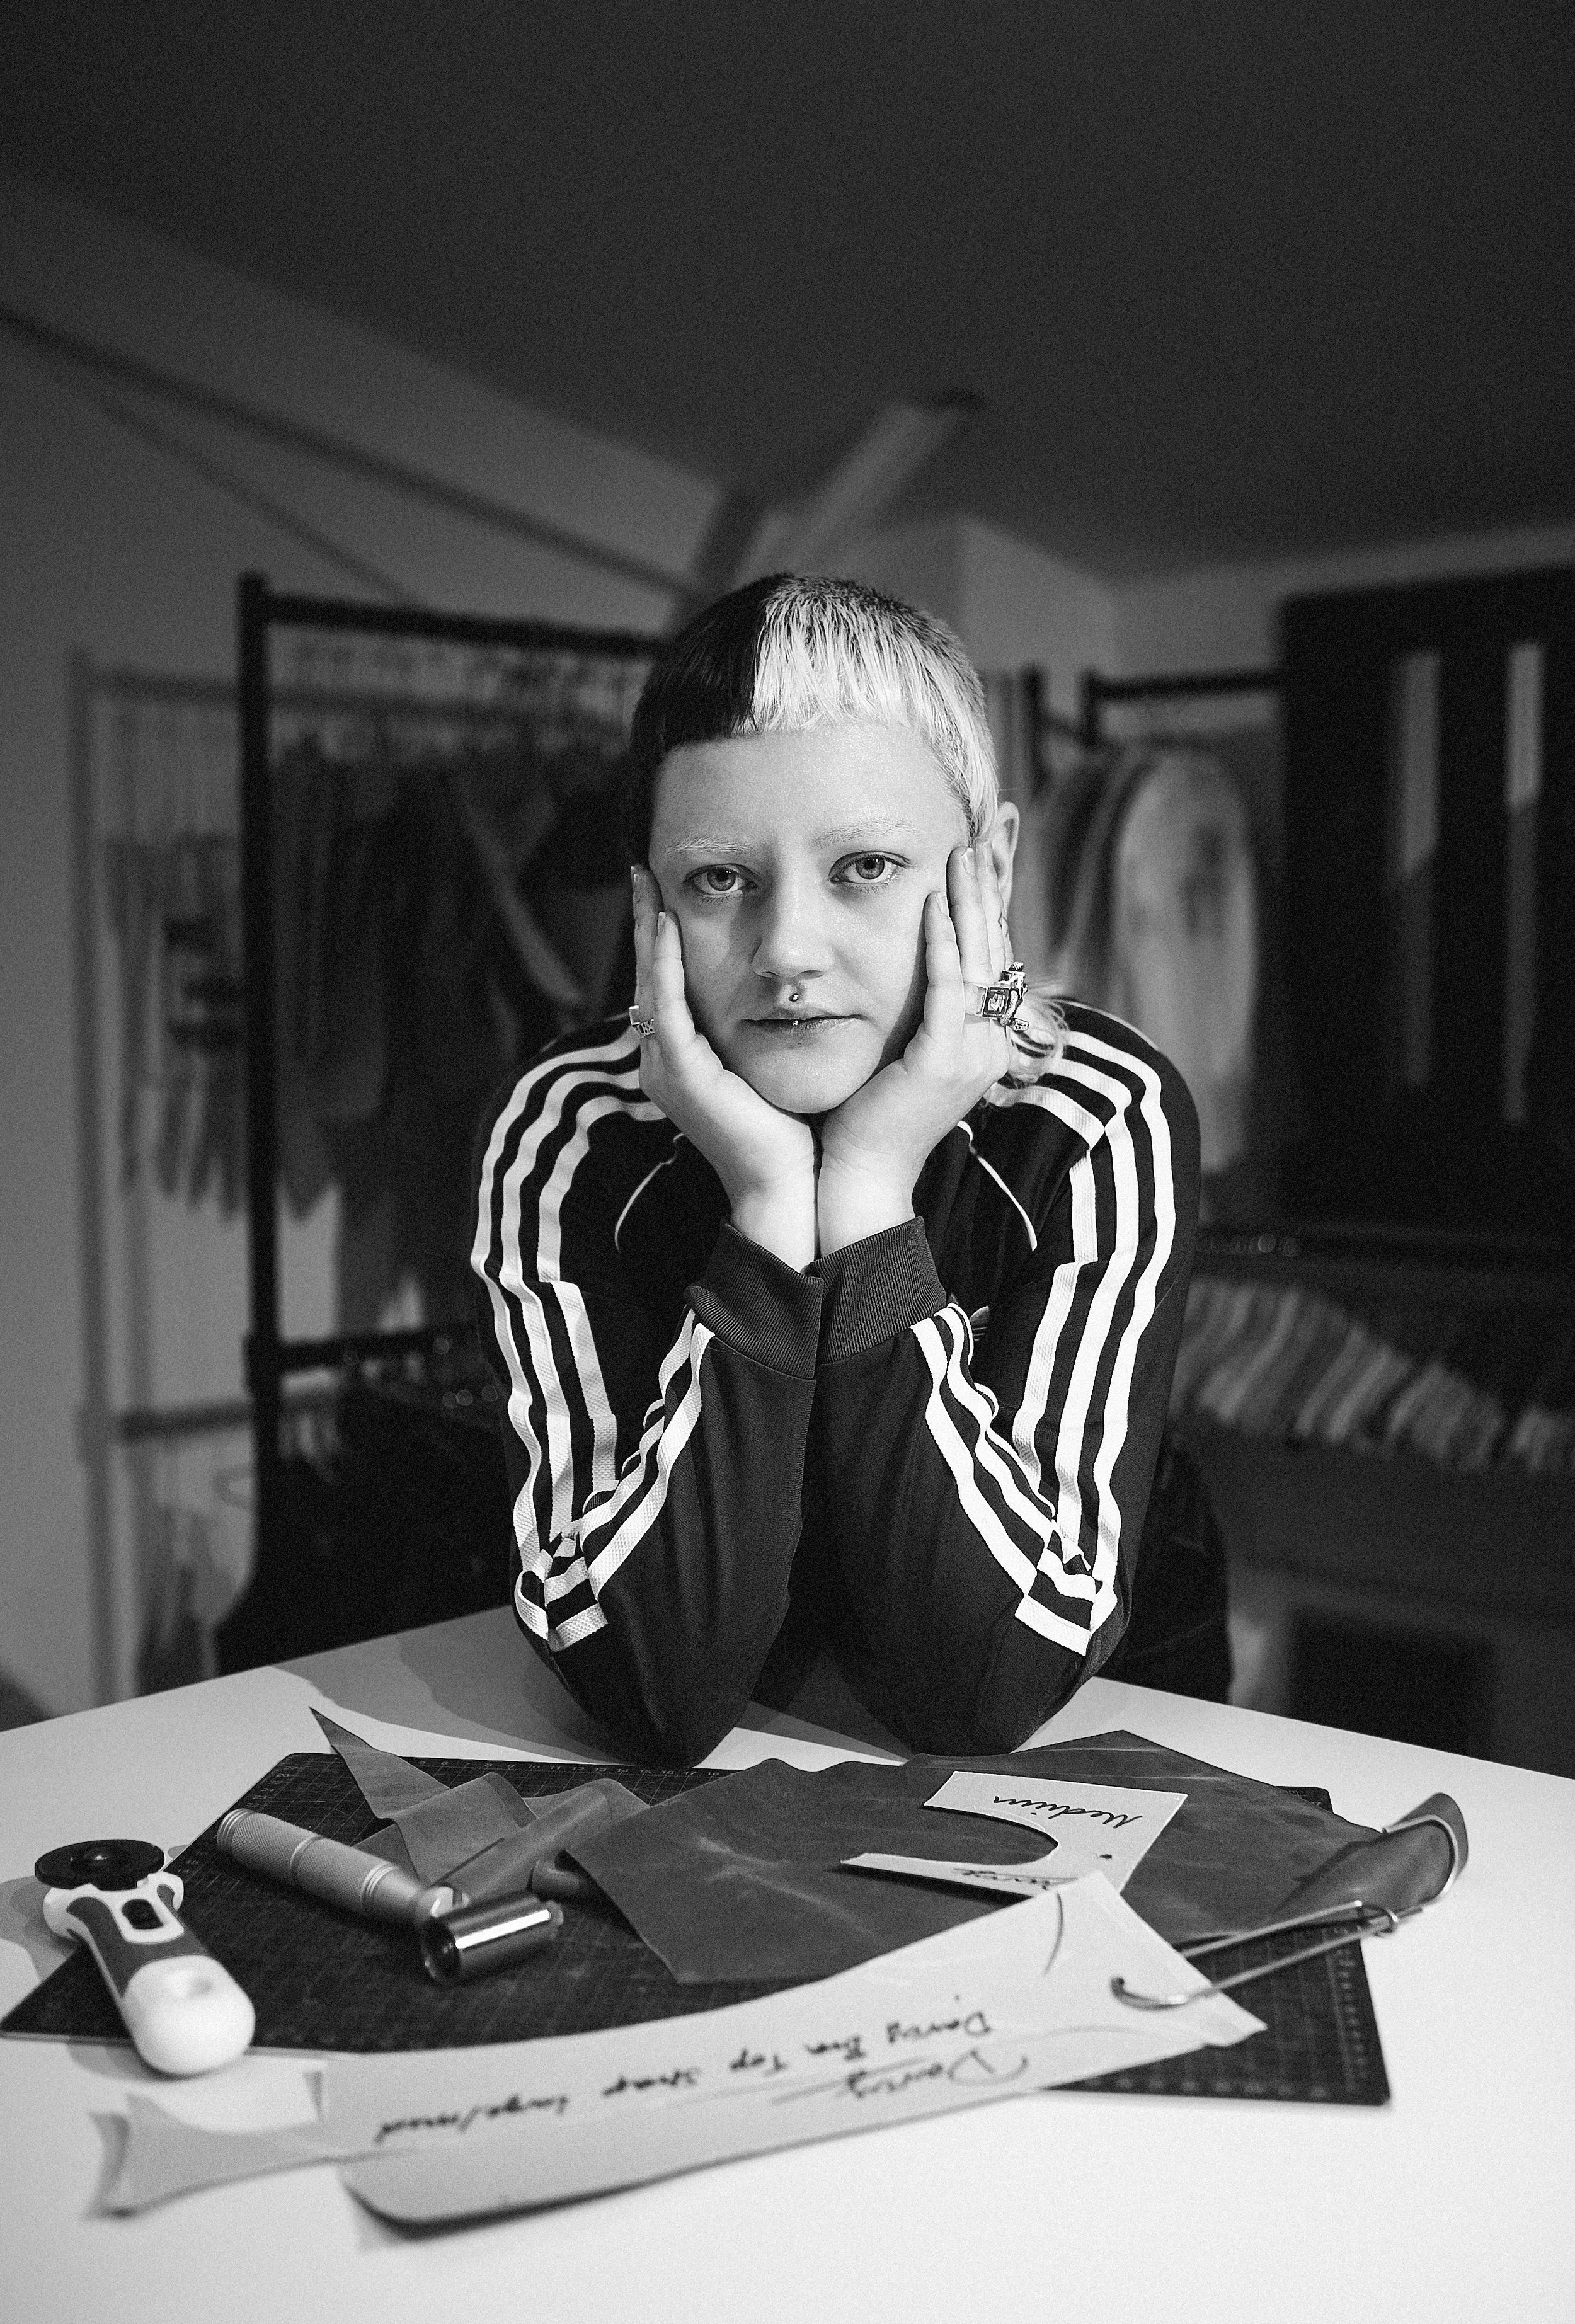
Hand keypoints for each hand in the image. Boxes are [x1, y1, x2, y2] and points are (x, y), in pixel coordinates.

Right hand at [631, 867, 816, 1267]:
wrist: (789, 1189)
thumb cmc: (792, 1132)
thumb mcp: (772, 1066)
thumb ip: (766, 1029)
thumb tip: (789, 989)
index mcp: (682, 1060)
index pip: (665, 984)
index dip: (663, 937)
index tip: (667, 891)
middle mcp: (663, 1060)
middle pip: (648, 975)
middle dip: (646, 921)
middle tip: (644, 870)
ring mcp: (665, 1068)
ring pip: (649, 984)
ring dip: (649, 931)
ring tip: (649, 884)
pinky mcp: (681, 1075)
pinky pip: (666, 1008)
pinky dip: (665, 965)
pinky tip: (669, 928)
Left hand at [817, 842, 1012, 1253]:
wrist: (858, 1178)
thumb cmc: (866, 1119)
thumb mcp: (901, 1058)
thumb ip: (914, 1017)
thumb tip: (906, 977)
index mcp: (982, 1044)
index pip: (990, 963)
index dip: (985, 913)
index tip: (976, 866)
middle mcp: (989, 1046)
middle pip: (993, 953)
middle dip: (985, 895)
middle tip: (975, 843)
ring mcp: (972, 1054)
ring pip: (977, 962)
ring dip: (968, 904)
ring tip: (959, 856)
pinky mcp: (943, 1061)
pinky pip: (946, 989)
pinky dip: (941, 944)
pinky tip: (934, 905)